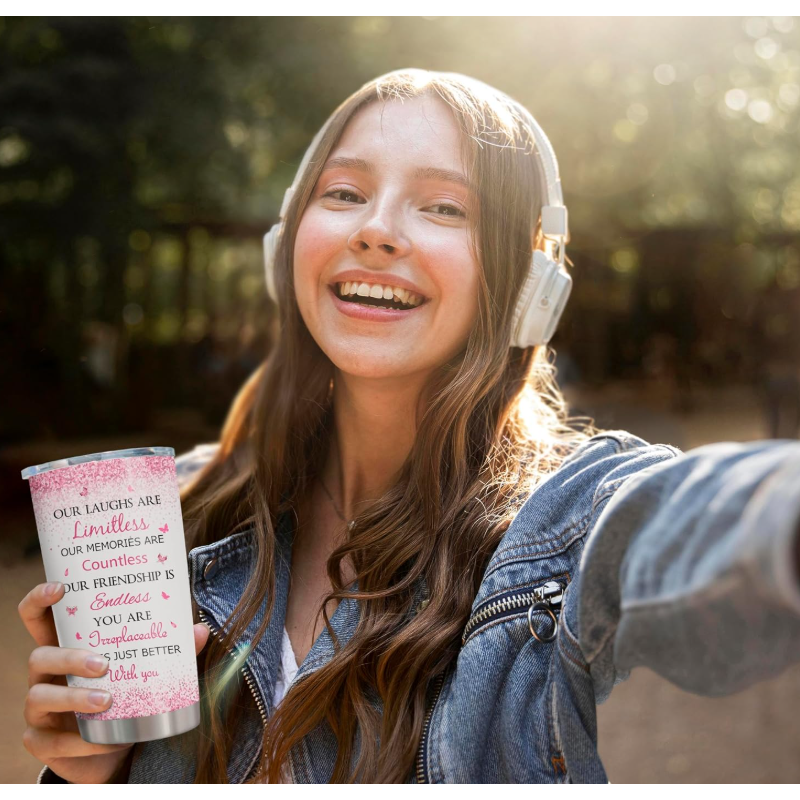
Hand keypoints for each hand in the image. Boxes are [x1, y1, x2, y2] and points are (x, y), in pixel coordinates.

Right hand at [18, 581, 209, 783]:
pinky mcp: (41, 740)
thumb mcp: (145, 669)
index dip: (40, 599)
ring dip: (74, 697)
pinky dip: (80, 741)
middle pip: (39, 654)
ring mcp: (39, 707)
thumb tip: (199, 630)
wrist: (113, 748)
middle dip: (69, 656)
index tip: (60, 589)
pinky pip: (51, 741)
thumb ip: (170, 649)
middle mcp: (47, 672)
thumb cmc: (125, 694)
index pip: (38, 617)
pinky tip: (106, 741)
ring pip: (40, 695)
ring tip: (108, 700)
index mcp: (67, 644)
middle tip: (104, 663)